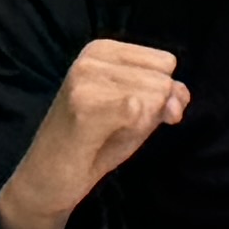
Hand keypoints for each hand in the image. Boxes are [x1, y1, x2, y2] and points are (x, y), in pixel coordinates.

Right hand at [0, 37, 185, 228]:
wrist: (48, 179)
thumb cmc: (93, 143)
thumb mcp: (137, 112)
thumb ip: (164, 97)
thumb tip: (180, 96)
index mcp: (102, 49)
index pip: (166, 62)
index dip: (161, 94)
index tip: (132, 112)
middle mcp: (91, 57)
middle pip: (163, 79)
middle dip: (153, 111)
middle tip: (116, 128)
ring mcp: (85, 79)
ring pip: (155, 95)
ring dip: (140, 124)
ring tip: (107, 132)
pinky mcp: (85, 105)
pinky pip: (140, 111)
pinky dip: (132, 131)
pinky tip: (103, 138)